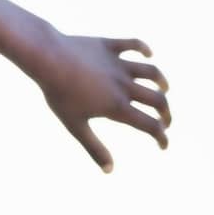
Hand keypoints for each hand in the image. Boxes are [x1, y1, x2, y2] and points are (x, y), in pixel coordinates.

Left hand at [33, 34, 169, 171]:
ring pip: (151, 72)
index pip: (150, 126)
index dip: (162, 137)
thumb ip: (94, 148)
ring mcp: (118, 64)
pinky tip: (148, 54)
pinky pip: (133, 44)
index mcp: (118, 107)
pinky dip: (144, 48)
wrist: (46, 58)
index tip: (163, 144)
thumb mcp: (75, 125)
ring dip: (162, 81)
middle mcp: (124, 85)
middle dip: (167, 113)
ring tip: (164, 89)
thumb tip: (109, 171)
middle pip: (158, 100)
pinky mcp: (109, 46)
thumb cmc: (58, 94)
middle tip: (164, 120)